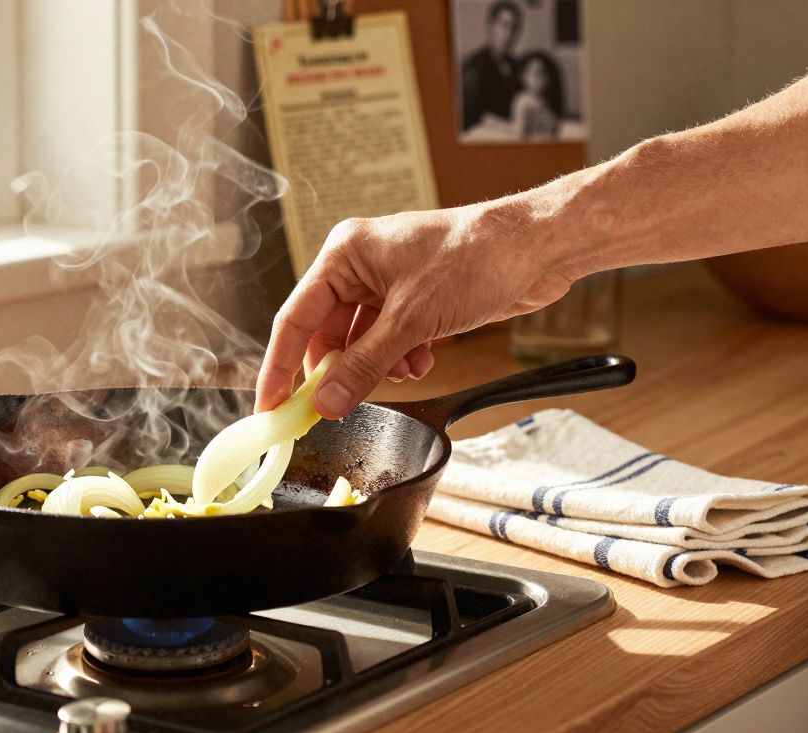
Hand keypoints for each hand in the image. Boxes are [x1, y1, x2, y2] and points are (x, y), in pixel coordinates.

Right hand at [256, 203, 580, 417]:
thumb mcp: (412, 320)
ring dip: (377, 366)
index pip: (295, 318)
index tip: (270, 406)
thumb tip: (326, 402)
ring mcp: (388, 284)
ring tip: (405, 369)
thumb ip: (365, 365)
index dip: (280, 366)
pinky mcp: (414, 300)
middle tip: (333, 409)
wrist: (538, 248)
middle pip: (327, 334)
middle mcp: (360, 266)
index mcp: (345, 253)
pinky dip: (401, 358)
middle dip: (339, 371)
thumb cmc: (476, 257)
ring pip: (361, 343)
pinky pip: (389, 342)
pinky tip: (424, 358)